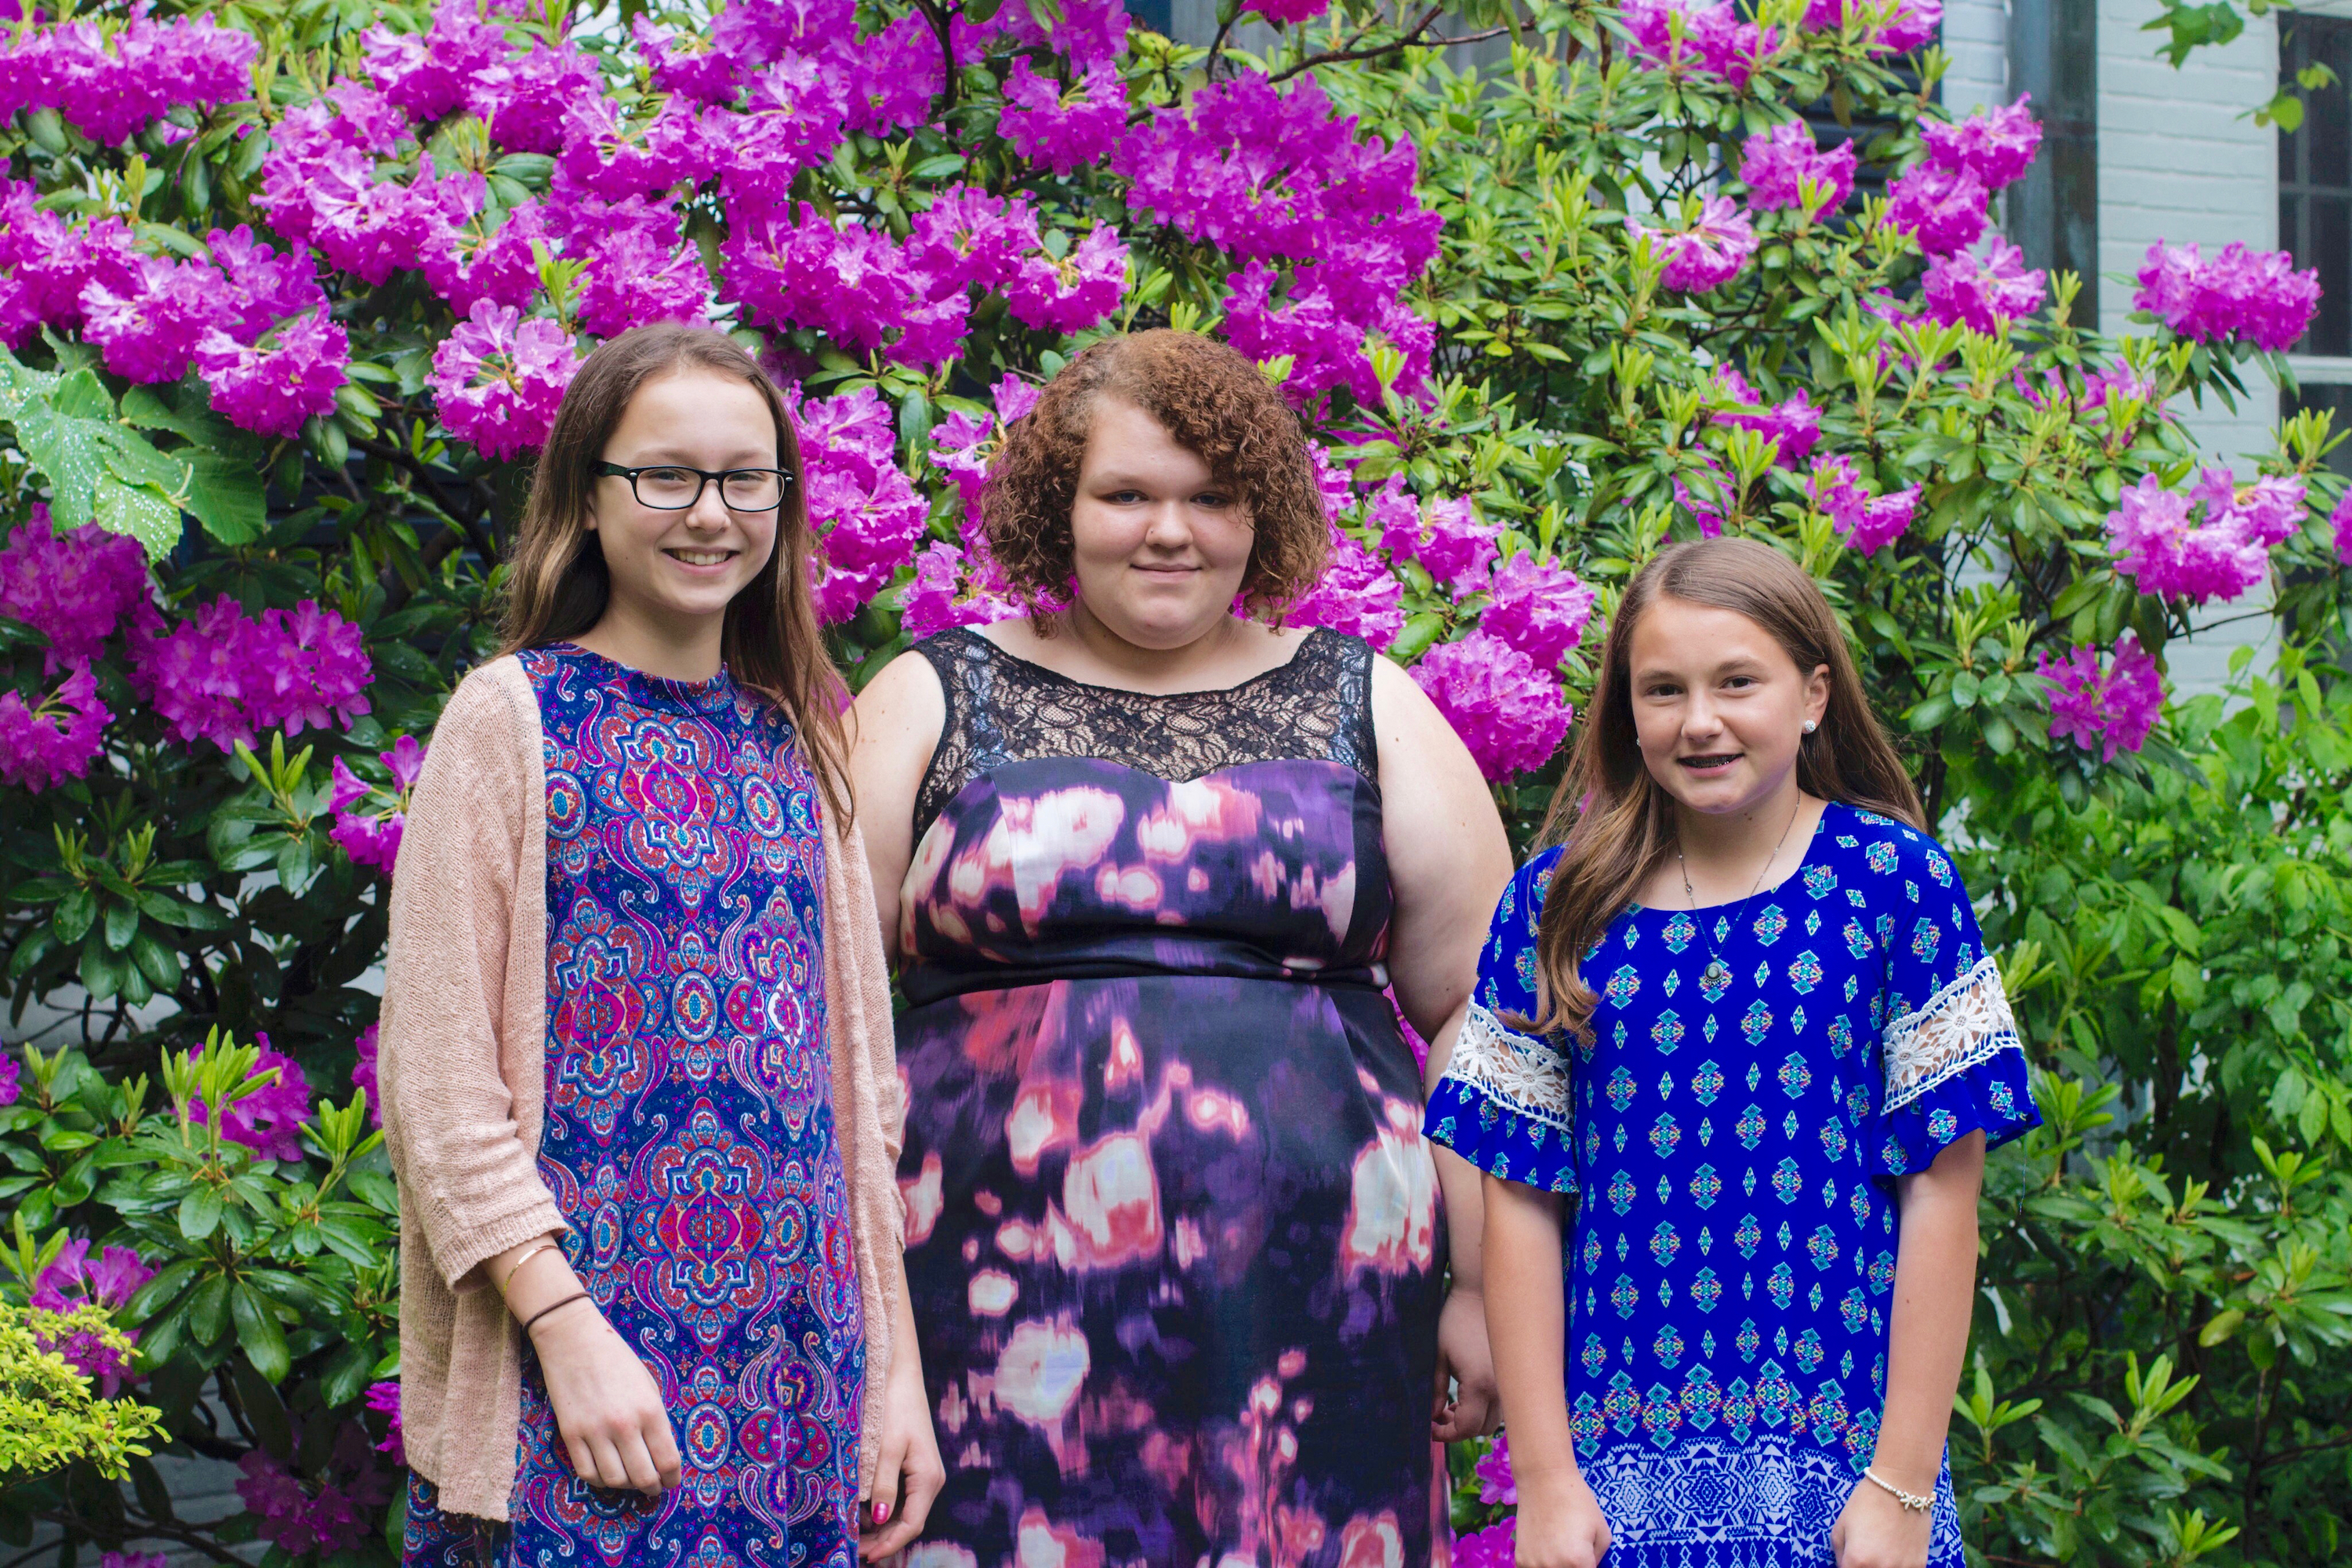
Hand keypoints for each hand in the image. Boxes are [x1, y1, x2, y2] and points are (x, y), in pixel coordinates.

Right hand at [531, 1301, 681, 1495]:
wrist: (573, 1340)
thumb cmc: (617, 1359)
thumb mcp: (648, 1385)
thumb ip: (655, 1420)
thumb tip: (660, 1453)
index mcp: (650, 1410)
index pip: (667, 1460)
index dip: (673, 1477)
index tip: (672, 1481)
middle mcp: (624, 1425)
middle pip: (643, 1477)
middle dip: (653, 1487)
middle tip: (654, 1488)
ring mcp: (595, 1432)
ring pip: (614, 1481)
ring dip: (626, 1486)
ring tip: (631, 1479)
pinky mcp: (570, 1435)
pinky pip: (587, 1473)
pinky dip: (599, 1480)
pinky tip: (607, 1473)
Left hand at [858, 1342, 945, 1560]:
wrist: (900, 1374)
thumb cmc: (893, 1407)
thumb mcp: (885, 1447)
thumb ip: (884, 1484)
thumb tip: (881, 1519)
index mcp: (928, 1478)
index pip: (911, 1525)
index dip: (889, 1544)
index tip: (865, 1556)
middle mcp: (930, 1479)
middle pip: (908, 1521)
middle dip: (882, 1539)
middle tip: (852, 1548)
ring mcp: (923, 1472)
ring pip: (903, 1510)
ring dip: (880, 1526)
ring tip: (852, 1532)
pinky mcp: (914, 1464)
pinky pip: (901, 1496)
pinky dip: (882, 1508)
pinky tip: (862, 1509)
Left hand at [1431, 1285, 1498, 1440]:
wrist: (1481, 1295)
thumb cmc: (1455, 1321)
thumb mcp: (1438, 1355)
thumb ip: (1434, 1389)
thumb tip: (1431, 1416)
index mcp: (1480, 1385)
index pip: (1466, 1428)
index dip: (1446, 1434)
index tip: (1429, 1428)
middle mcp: (1500, 1389)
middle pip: (1481, 1429)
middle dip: (1458, 1429)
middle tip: (1437, 1416)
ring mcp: (1509, 1383)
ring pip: (1493, 1420)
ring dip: (1472, 1420)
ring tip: (1450, 1406)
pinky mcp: (1511, 1376)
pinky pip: (1500, 1406)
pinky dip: (1483, 1409)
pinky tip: (1466, 1396)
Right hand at [1512, 1468, 1611, 1567]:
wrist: (1544, 1480)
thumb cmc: (1578, 1502)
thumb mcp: (1602, 1532)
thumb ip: (1598, 1559)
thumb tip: (1590, 1567)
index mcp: (1578, 1562)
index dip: (1590, 1566)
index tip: (1587, 1558)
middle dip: (1575, 1566)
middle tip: (1574, 1551)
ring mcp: (1534, 1566)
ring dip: (1558, 1567)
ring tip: (1560, 1549)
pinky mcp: (1520, 1560)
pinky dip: (1542, 1565)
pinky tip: (1546, 1549)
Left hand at [1831, 1475, 1932, 1567]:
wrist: (1901, 1487)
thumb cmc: (1866, 1503)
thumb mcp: (1840, 1527)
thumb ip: (1840, 1554)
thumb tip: (1844, 1567)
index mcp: (1857, 1561)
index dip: (1848, 1566)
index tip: (1850, 1559)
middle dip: (1862, 1567)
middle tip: (1866, 1553)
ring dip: (1881, 1566)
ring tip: (1881, 1550)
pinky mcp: (1919, 1566)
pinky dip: (1898, 1566)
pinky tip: (1895, 1551)